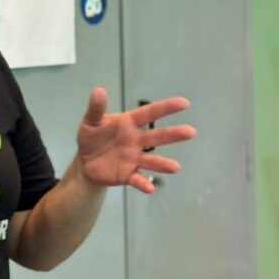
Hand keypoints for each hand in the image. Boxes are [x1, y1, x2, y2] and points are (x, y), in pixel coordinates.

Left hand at [76, 88, 195, 193]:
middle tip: (191, 132)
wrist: (86, 162)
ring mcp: (134, 158)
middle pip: (157, 137)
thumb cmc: (92, 137)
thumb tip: (98, 90)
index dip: (166, 108)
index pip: (149, 113)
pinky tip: (150, 188)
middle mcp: (137, 140)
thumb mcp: (90, 121)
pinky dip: (144, 184)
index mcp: (129, 123)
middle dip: (174, 134)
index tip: (184, 103)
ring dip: (163, 164)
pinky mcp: (128, 174)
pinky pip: (138, 179)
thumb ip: (96, 108)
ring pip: (152, 160)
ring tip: (175, 167)